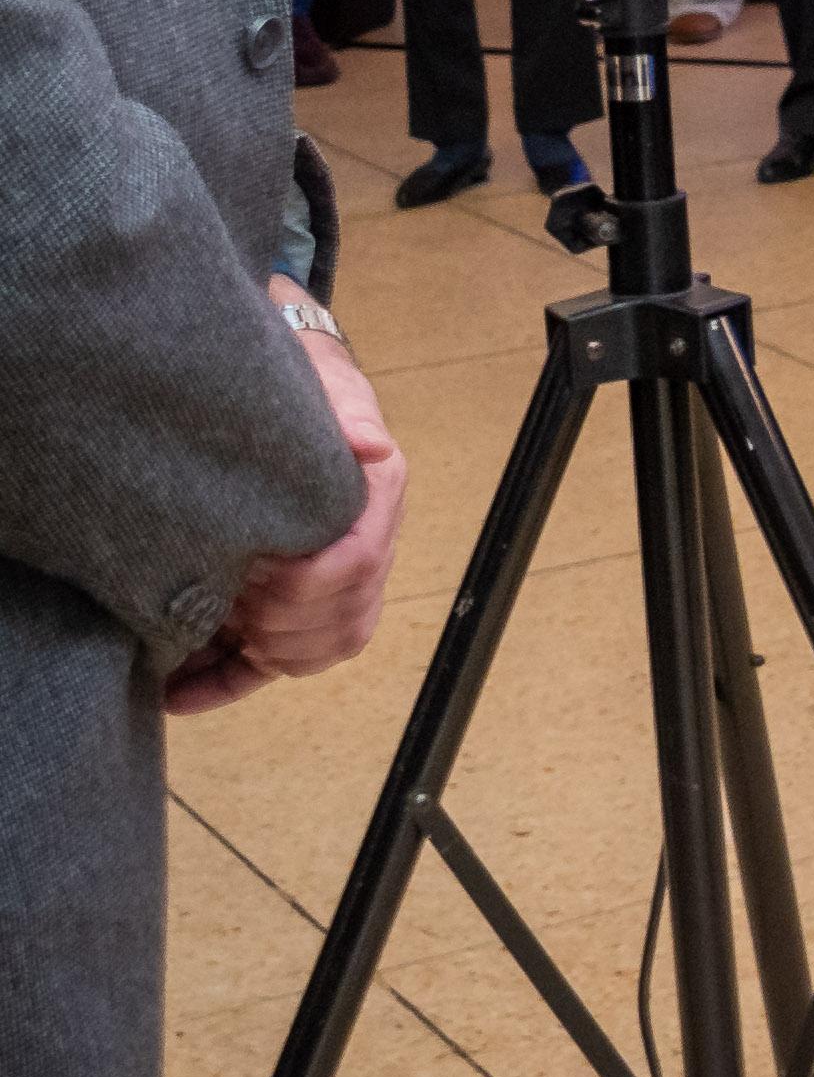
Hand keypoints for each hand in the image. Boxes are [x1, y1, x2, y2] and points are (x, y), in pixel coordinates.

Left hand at [170, 289, 403, 716]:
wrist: (272, 388)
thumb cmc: (298, 384)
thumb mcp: (320, 383)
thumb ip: (347, 411)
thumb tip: (372, 444)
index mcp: (375, 497)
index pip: (353, 567)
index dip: (303, 585)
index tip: (252, 571)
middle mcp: (362, 547)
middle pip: (336, 624)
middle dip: (273, 626)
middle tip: (216, 598)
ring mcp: (325, 585)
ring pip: (310, 651)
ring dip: (255, 655)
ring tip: (197, 636)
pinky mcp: (282, 608)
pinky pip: (266, 665)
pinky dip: (221, 684)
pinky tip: (175, 693)